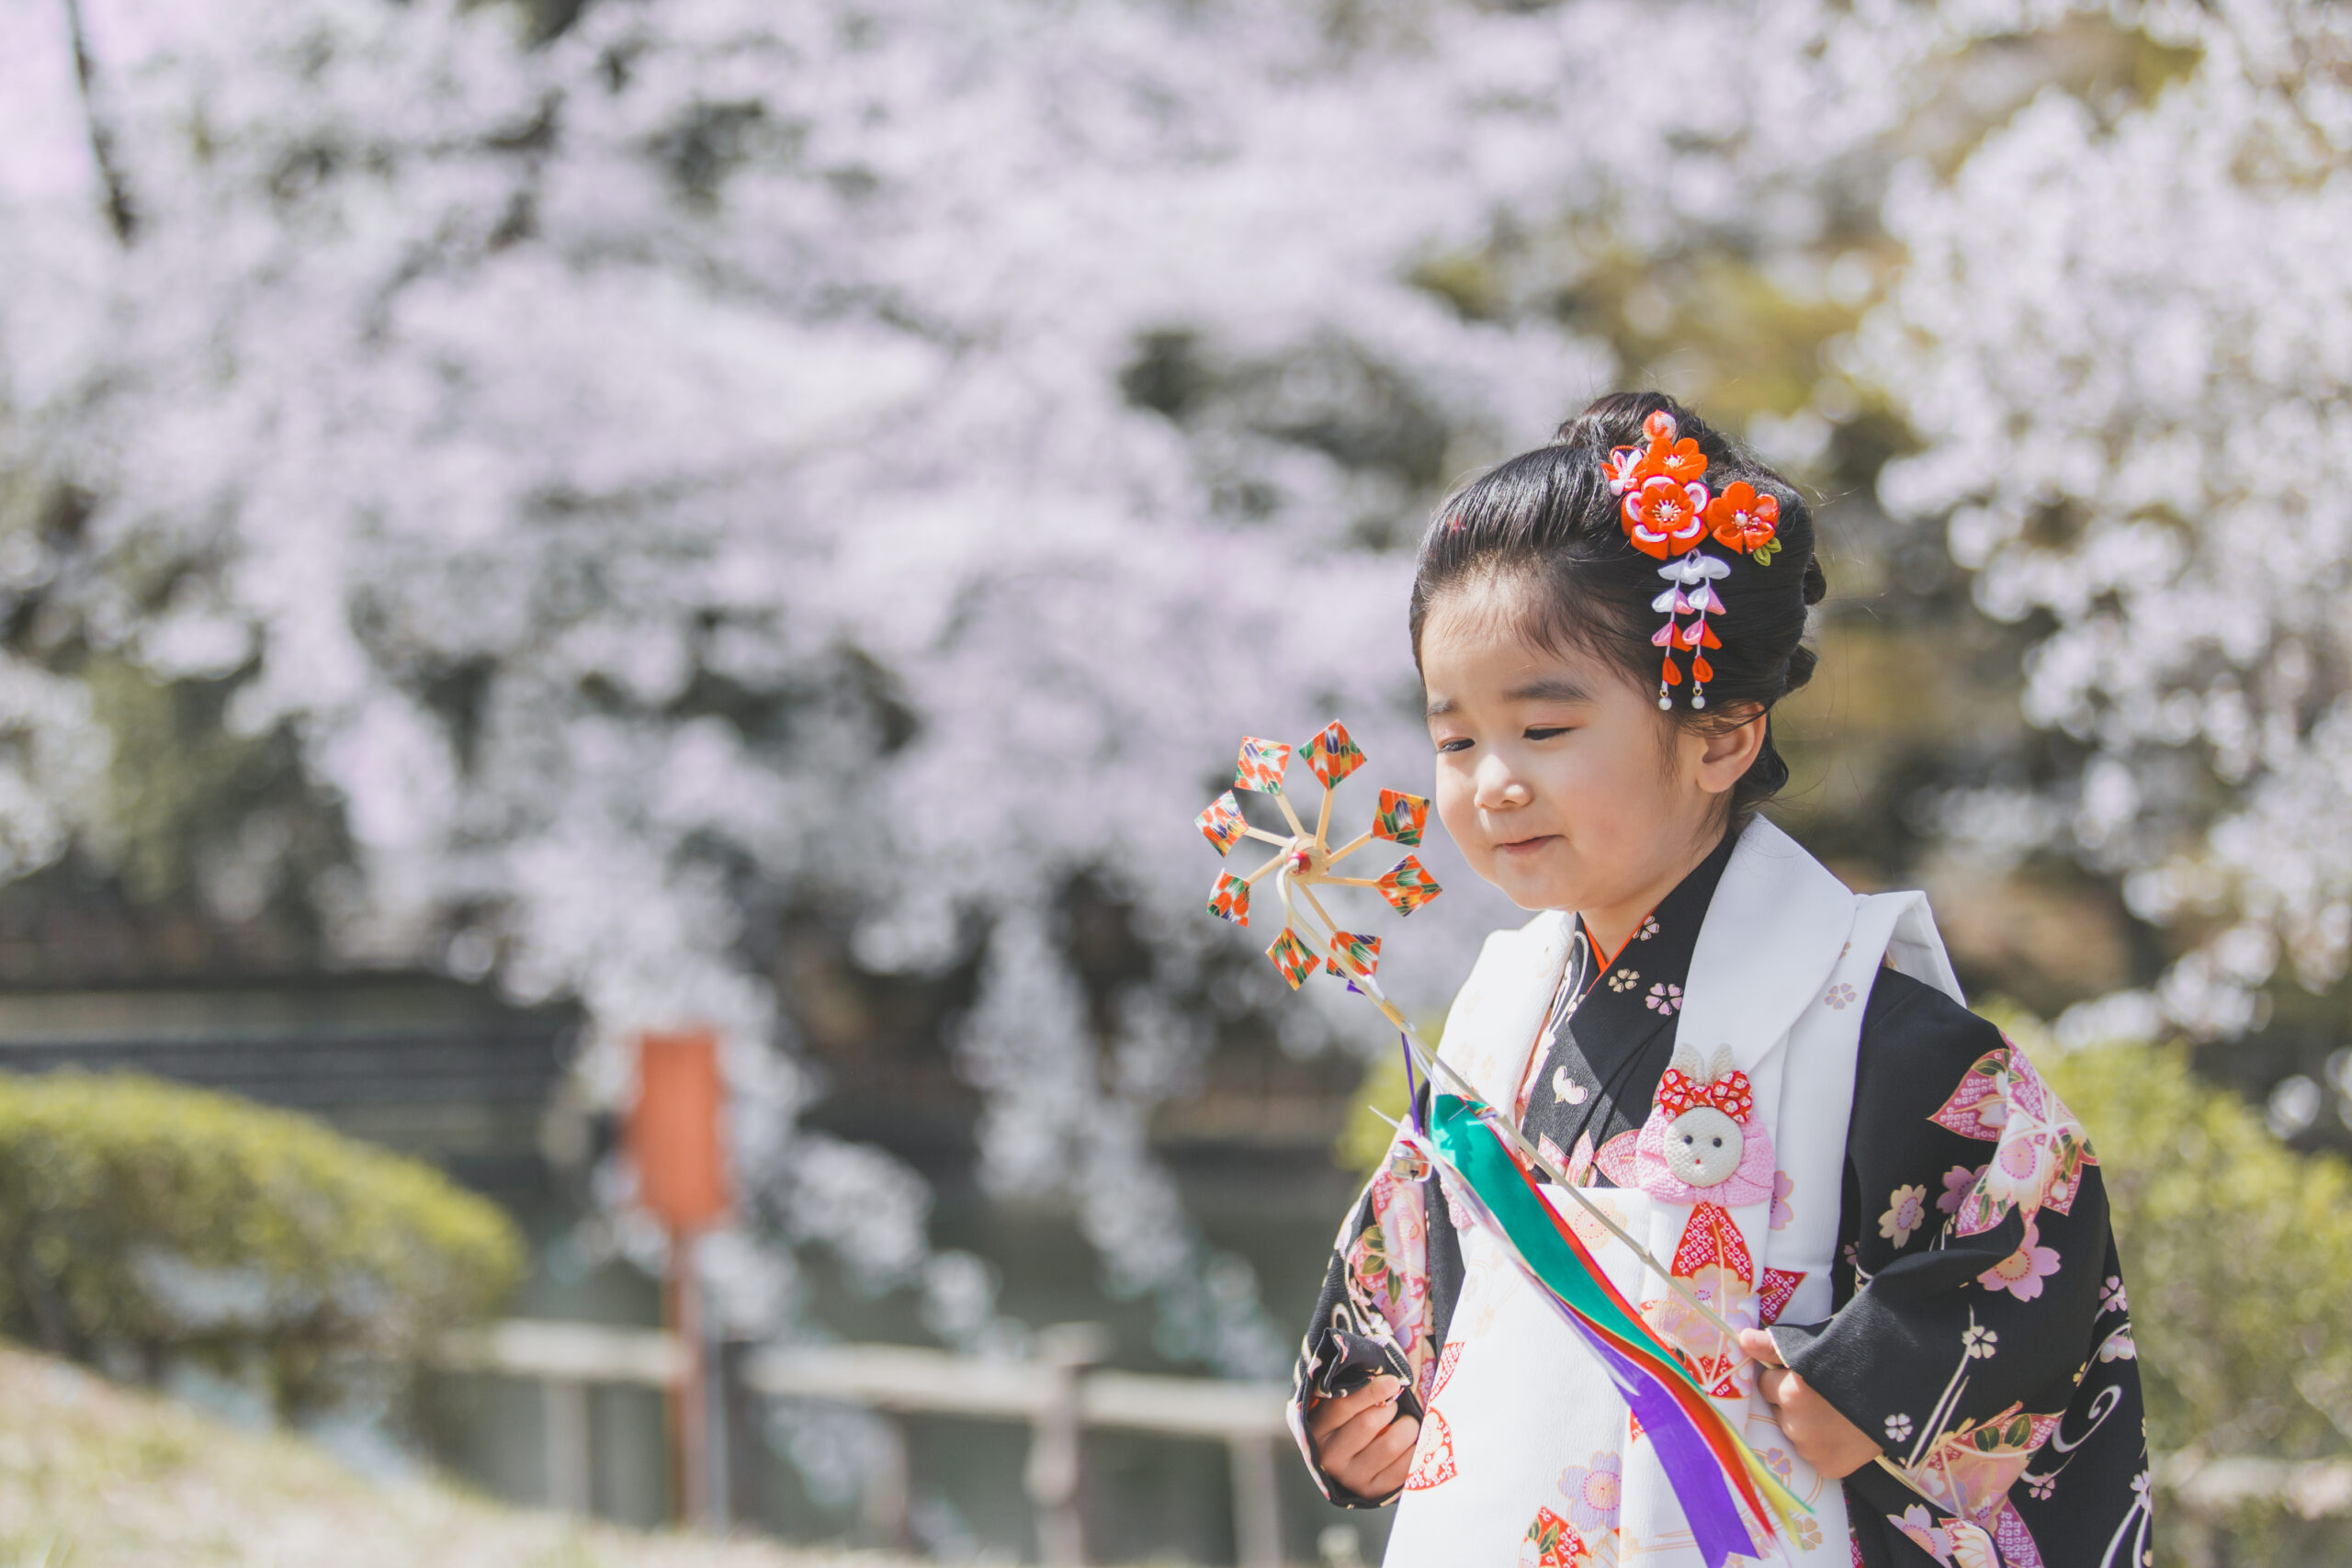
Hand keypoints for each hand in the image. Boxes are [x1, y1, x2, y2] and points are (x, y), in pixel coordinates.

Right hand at [1306, 1374, 1419, 1499]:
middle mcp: (1329, 1456)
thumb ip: (1357, 1389)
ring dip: (1407, 1428)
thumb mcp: (1343, 1404)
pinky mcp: (1370, 1491)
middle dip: (1390, 1409)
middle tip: (1396, 1406)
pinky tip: (1413, 1444)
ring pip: (1389, 1445)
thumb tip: (1392, 1381)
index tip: (1393, 1382)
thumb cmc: (1349, 1421)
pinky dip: (1415, 1451)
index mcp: (1317, 1428)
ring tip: (1407, 1424)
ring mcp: (1350, 1477)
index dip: (1371, 1391)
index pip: (1343, 1406)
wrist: (1347, 1463)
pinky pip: (1403, 1469)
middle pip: (1368, 1423)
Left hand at [1739, 1329, 1881, 1479]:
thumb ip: (1774, 1346)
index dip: (1785, 1379)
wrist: (1902, 1390)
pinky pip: (1816, 1455)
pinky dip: (1826, 1447)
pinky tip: (1844, 1432)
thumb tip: (1741, 1338)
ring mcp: (1813, 1450)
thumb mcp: (1814, 1347)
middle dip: (1794, 1404)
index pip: (1767, 1386)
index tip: (1806, 1375)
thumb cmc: (1857, 1361)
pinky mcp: (1830, 1468)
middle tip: (1824, 1394)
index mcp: (1789, 1393)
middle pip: (1780, 1412)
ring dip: (1809, 1426)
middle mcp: (1796, 1425)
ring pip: (1797, 1434)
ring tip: (1838, 1413)